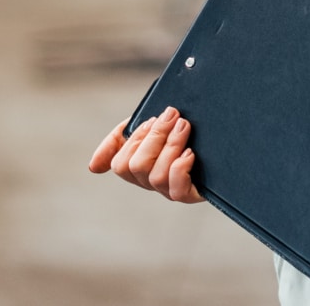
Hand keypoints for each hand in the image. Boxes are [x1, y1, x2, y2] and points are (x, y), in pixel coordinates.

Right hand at [87, 109, 203, 202]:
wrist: (216, 131)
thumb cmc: (176, 127)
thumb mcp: (146, 126)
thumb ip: (119, 139)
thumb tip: (93, 168)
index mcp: (137, 166)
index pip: (120, 164)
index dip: (134, 141)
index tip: (151, 120)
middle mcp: (150, 182)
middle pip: (137, 167)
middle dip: (156, 136)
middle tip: (173, 115)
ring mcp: (169, 190)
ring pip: (156, 176)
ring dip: (171, 146)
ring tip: (185, 126)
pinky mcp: (190, 194)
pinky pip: (177, 191)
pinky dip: (180, 169)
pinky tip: (190, 153)